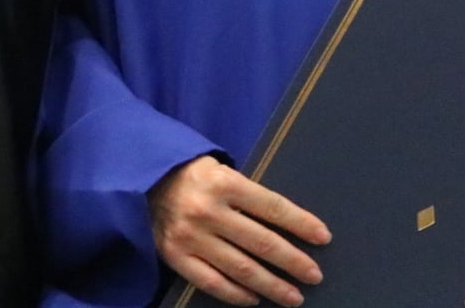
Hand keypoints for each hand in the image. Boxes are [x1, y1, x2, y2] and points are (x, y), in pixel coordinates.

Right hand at [148, 155, 329, 305]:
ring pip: (240, 268)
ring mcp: (191, 237)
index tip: (323, 238)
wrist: (141, 181)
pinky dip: (235, 294)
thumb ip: (247, 194)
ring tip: (293, 296)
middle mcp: (209, 211)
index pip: (273, 207)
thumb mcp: (221, 170)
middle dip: (293, 261)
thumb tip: (287, 221)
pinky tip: (255, 300)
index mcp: (225, 183)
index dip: (301, 223)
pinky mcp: (176, 257)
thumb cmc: (192, 174)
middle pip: (261, 242)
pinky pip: (211, 282)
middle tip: (314, 275)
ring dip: (271, 285)